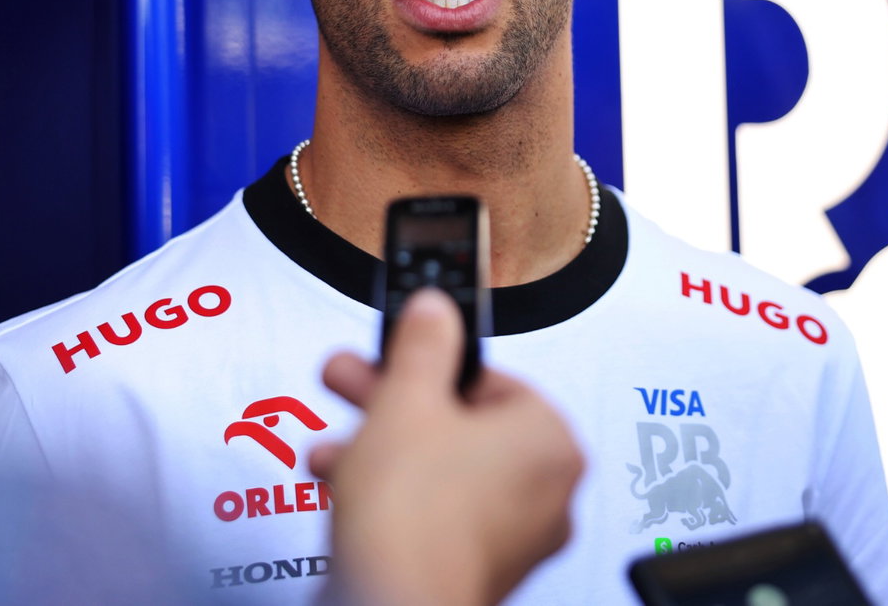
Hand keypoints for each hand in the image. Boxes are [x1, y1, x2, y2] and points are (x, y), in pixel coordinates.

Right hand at [310, 289, 583, 605]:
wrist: (389, 601)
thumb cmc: (415, 517)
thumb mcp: (406, 400)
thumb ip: (423, 344)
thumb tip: (434, 310)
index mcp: (551, 439)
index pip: (491, 380)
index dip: (430, 366)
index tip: (396, 358)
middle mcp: (550, 489)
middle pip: (463, 426)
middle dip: (395, 405)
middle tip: (357, 385)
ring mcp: (520, 535)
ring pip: (446, 471)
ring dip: (385, 450)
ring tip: (336, 444)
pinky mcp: (482, 568)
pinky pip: (441, 514)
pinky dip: (400, 497)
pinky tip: (349, 486)